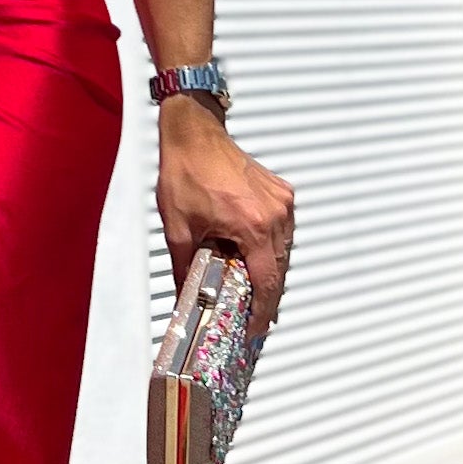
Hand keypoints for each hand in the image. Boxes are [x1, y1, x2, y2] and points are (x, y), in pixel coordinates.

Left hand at [157, 103, 294, 327]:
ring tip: (253, 292)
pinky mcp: (280, 193)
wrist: (195, 135)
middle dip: (267, 296)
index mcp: (253, 227)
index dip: (263, 311)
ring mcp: (281, 202)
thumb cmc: (187, 172)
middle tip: (253, 317)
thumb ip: (185, 266)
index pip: (266, 282)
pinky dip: (271, 247)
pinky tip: (255, 257)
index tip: (256, 328)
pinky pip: (282, 230)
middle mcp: (275, 215)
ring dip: (270, 272)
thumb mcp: (178, 227)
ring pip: (283, 251)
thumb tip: (186, 293)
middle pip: (279, 270)